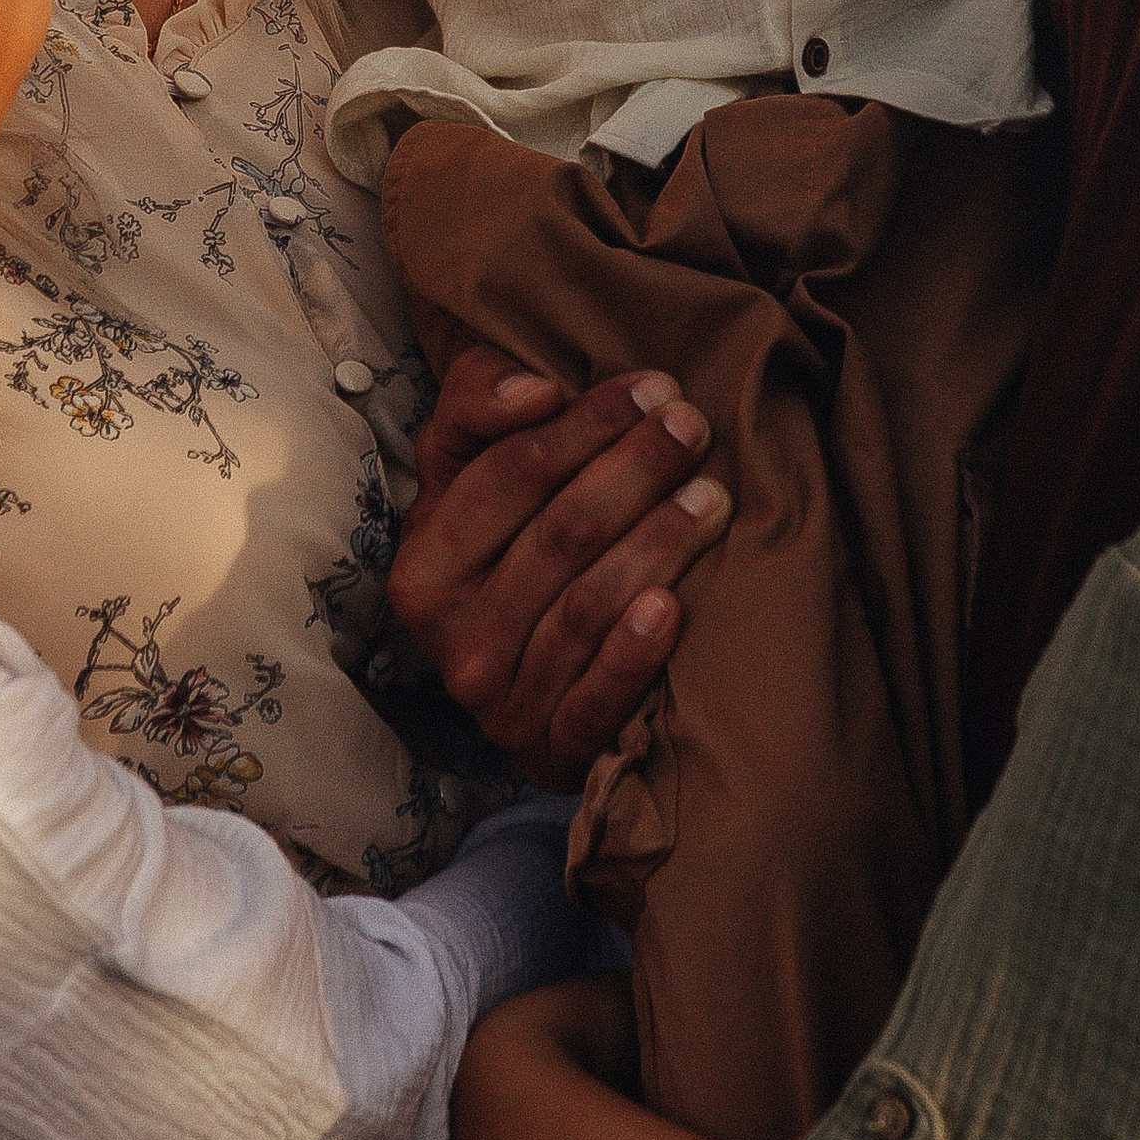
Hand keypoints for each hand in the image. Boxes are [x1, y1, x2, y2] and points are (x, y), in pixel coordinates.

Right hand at [389, 348, 729, 789]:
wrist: (520, 673)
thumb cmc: (504, 542)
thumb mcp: (465, 466)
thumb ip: (477, 401)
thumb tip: (534, 393)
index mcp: (425, 563)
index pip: (509, 475)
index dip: (586, 424)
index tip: (654, 389)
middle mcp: (452, 639)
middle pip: (558, 536)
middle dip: (635, 471)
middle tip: (694, 428)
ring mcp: (499, 702)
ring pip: (585, 609)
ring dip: (656, 545)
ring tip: (713, 496)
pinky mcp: (550, 751)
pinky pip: (594, 702)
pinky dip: (634, 655)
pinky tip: (675, 608)